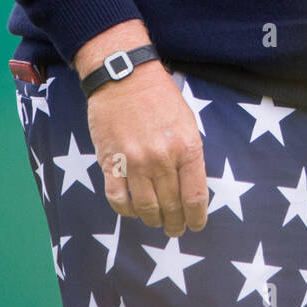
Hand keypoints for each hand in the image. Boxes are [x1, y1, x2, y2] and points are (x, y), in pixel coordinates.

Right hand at [75, 25, 207, 236]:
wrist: (124, 76)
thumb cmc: (160, 96)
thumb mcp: (187, 122)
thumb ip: (190, 155)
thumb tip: (191, 188)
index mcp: (187, 147)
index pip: (195, 196)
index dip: (196, 218)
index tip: (195, 226)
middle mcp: (162, 158)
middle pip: (171, 206)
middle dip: (175, 223)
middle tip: (175, 229)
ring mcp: (134, 162)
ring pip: (146, 207)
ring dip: (153, 219)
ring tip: (156, 221)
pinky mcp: (110, 162)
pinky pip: (118, 199)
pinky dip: (126, 210)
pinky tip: (132, 209)